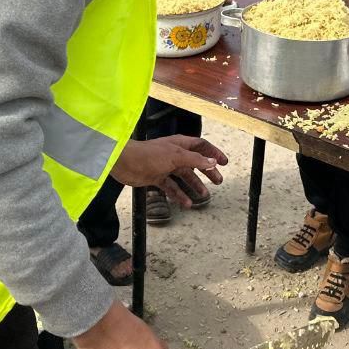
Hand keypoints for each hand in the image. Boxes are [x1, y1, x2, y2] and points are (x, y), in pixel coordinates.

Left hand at [111, 135, 226, 207]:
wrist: (125, 162)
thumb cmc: (149, 155)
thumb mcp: (176, 156)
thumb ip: (195, 159)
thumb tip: (212, 161)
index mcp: (180, 145)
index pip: (201, 146)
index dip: (213, 153)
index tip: (224, 162)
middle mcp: (174, 154)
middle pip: (195, 162)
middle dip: (207, 172)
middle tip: (218, 181)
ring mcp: (165, 166)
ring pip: (184, 176)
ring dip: (194, 185)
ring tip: (204, 196)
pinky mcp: (157, 177)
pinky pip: (172, 187)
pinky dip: (179, 195)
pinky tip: (186, 203)